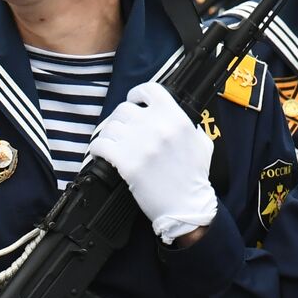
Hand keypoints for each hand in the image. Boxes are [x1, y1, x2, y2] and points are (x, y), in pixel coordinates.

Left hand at [88, 82, 217, 243]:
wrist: (186, 208)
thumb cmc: (193, 178)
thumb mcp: (201, 143)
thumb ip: (186, 125)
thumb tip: (170, 114)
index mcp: (177, 119)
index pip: (150, 90)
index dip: (137, 94)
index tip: (133, 102)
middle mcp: (158, 127)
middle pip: (124, 109)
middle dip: (120, 120)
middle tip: (121, 132)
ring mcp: (141, 145)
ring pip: (109, 126)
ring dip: (107, 134)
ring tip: (111, 144)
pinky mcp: (127, 163)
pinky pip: (100, 144)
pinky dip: (96, 148)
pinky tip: (100, 153)